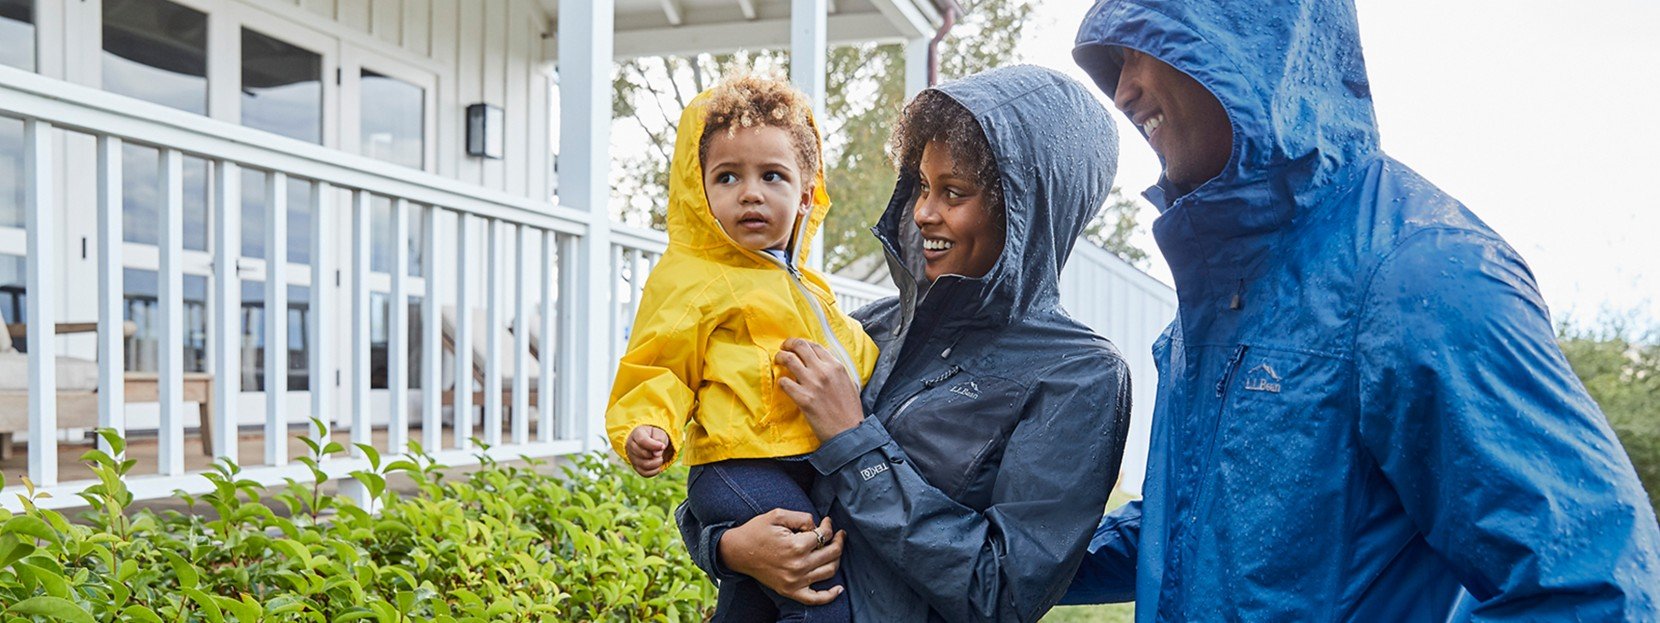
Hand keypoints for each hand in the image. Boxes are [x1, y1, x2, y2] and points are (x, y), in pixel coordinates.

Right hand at [625, 425, 674, 476]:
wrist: (650, 440)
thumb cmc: (654, 435)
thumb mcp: (659, 432)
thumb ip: (659, 440)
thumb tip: (656, 454)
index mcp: (636, 434)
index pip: (642, 441)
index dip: (654, 445)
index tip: (663, 446)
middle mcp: (631, 445)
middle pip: (643, 454)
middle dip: (656, 455)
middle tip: (661, 452)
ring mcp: (632, 457)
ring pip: (644, 465)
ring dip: (656, 463)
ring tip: (660, 458)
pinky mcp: (636, 466)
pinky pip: (644, 473)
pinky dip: (654, 471)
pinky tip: (658, 466)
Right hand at [718, 509, 844, 604]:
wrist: (738, 551)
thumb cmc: (757, 531)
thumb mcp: (778, 515)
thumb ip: (802, 517)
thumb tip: (818, 526)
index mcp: (795, 546)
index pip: (824, 535)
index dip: (829, 526)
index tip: (826, 522)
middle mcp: (798, 566)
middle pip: (832, 553)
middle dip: (838, 540)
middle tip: (838, 533)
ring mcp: (795, 582)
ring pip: (829, 571)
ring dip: (837, 558)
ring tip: (836, 548)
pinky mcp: (790, 591)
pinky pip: (816, 598)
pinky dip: (830, 595)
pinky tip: (839, 588)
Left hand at [775, 338, 864, 440]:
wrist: (848, 432)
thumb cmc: (850, 411)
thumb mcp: (849, 384)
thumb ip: (836, 371)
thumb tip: (824, 362)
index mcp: (836, 366)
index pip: (814, 345)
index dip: (801, 343)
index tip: (795, 346)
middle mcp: (823, 371)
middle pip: (800, 346)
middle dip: (788, 344)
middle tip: (783, 348)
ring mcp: (812, 384)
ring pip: (788, 360)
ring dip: (780, 358)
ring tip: (777, 361)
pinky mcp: (803, 399)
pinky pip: (784, 382)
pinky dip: (781, 381)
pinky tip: (783, 384)